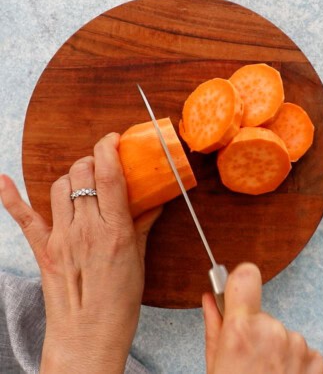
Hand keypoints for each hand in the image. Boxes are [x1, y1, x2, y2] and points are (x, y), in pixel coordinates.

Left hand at [0, 132, 161, 373]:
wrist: (88, 337)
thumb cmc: (119, 302)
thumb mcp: (138, 260)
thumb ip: (142, 225)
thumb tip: (153, 202)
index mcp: (114, 230)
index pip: (108, 175)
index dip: (108, 148)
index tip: (112, 139)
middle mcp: (86, 229)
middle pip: (81, 174)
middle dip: (91, 160)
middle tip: (101, 165)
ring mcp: (61, 238)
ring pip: (59, 186)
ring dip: (70, 176)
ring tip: (80, 180)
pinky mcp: (43, 249)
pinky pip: (24, 217)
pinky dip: (11, 196)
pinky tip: (3, 180)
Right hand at [202, 263, 322, 373]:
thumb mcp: (214, 363)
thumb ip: (213, 324)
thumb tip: (210, 298)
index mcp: (240, 330)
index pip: (246, 276)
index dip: (240, 279)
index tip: (238, 287)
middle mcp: (271, 331)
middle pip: (261, 313)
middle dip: (254, 330)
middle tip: (248, 358)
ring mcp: (296, 345)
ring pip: (280, 331)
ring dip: (275, 347)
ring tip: (265, 373)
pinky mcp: (316, 359)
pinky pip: (300, 348)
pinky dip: (293, 360)